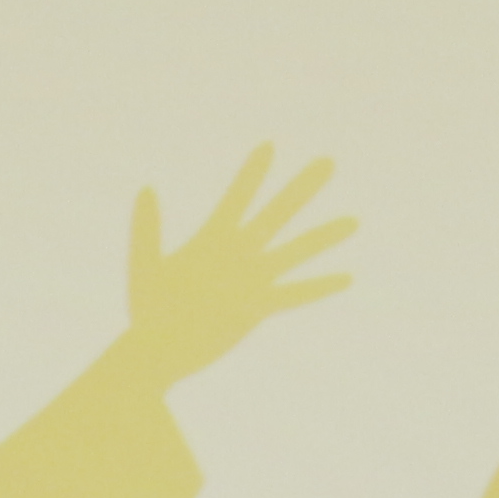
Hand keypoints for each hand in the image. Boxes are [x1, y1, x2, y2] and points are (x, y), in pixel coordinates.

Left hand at [114, 146, 354, 392]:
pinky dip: (318, 286)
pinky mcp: (257, 307)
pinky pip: (294, 294)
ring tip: (353, 221)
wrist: (158, 351)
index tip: (268, 146)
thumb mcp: (145, 264)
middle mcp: (239, 254)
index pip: (238, 198)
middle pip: (277, 213)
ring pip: (295, 251)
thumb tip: (146, 188)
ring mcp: (251, 280)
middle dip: (301, 188)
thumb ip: (147, 228)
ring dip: (323, 237)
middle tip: (328, 162)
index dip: (252, 174)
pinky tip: (345, 278)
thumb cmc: (147, 309)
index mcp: (213, 239)